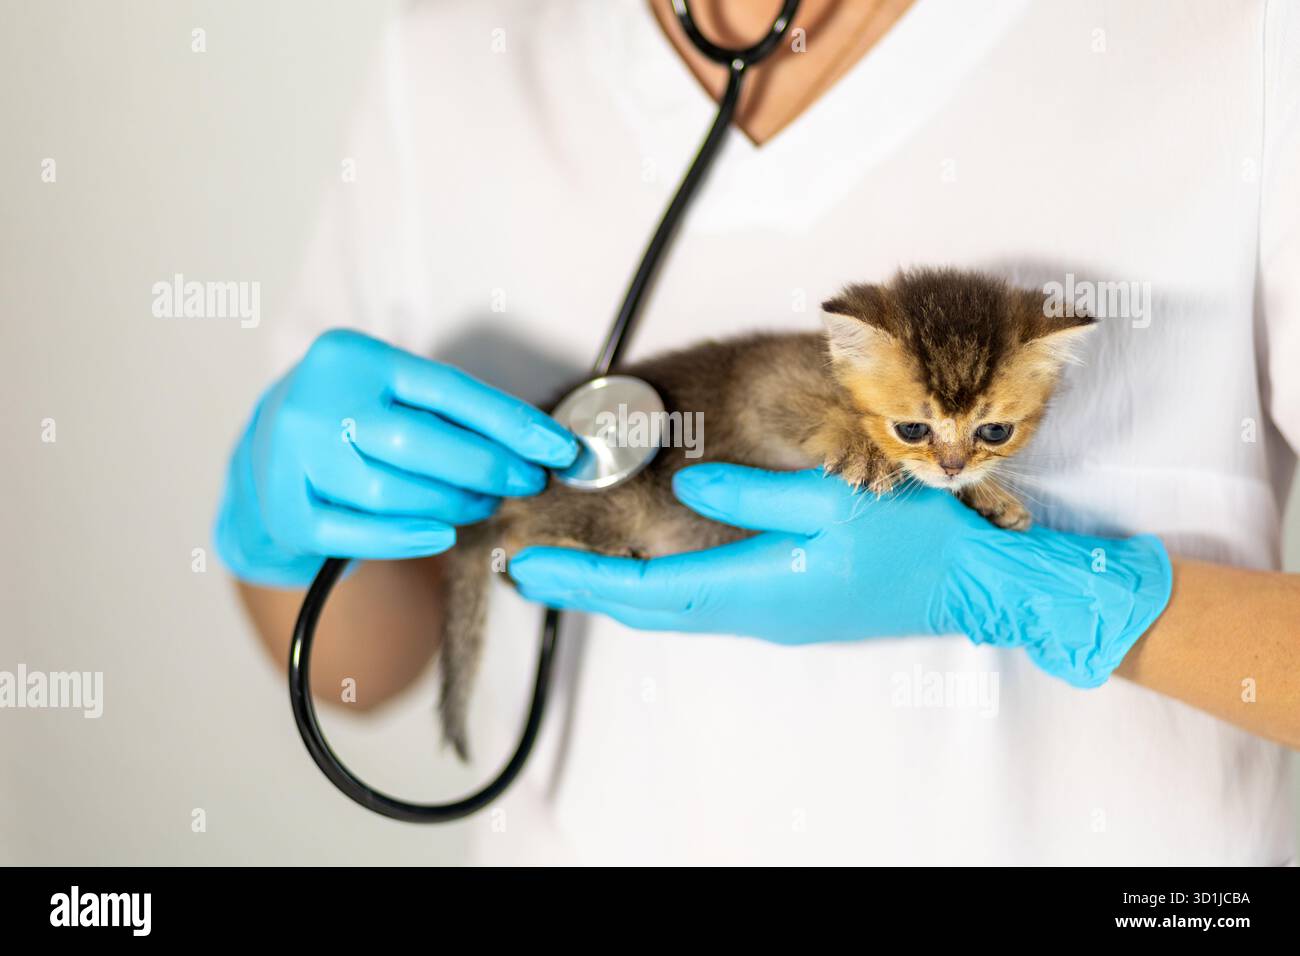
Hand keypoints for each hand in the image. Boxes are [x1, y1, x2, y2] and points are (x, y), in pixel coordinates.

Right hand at [214, 329, 577, 586]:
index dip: (513, 424)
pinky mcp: (287, 510)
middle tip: (523, 483)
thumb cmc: (355, 421)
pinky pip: (361, 535)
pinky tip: (441, 534)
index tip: (560, 450)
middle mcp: (315, 399)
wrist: (266, 457)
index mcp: (352, 355)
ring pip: (392, 493)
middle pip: (420, 444)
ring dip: (452, 505)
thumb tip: (540, 446)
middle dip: (487, 469)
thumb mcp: (393, 394)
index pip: (449, 390)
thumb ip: (452, 412)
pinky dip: (410, 538)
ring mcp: (292, 457)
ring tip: (480, 504)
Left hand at [509, 464, 1171, 687]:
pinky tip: (650, 576)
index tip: (532, 566)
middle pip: (651, 608)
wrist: (971, 584)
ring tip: (573, 573)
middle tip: (532, 571)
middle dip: (587, 590)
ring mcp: (772, 618)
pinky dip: (660, 593)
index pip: (649, 587)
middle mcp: (755, 613)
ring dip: (619, 594)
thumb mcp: (835, 499)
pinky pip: (703, 608)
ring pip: (675, 612)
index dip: (584, 577)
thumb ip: (754, 495)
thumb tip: (685, 485)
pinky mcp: (787, 610)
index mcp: (759, 587)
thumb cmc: (914, 539)